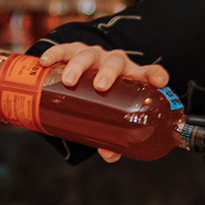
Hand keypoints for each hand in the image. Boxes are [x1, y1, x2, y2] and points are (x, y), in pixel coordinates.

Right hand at [37, 44, 168, 163]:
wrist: (85, 77)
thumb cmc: (106, 100)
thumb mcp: (111, 116)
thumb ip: (112, 137)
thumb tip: (109, 155)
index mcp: (132, 77)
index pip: (148, 72)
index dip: (155, 75)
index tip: (159, 82)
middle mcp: (115, 63)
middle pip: (115, 62)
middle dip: (108, 72)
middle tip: (100, 86)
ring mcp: (94, 55)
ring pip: (88, 54)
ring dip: (79, 65)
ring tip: (69, 81)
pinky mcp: (74, 52)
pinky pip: (64, 49)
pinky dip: (55, 54)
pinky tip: (45, 62)